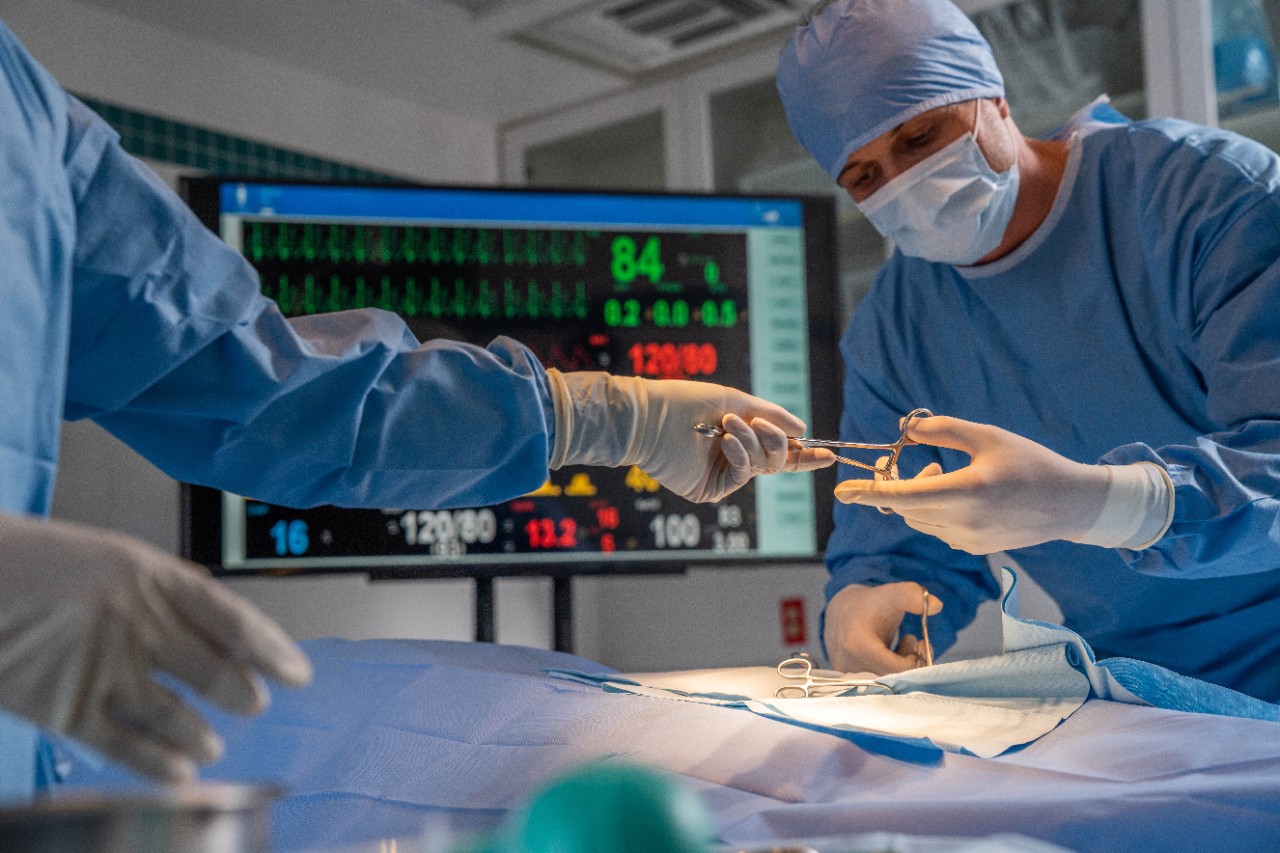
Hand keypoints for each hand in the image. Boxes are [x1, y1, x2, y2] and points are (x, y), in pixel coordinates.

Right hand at [0, 513, 312, 781]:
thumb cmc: (34, 563)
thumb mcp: (113, 558)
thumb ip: (166, 589)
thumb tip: (216, 616)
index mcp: (153, 577)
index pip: (234, 621)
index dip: (273, 651)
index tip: (297, 672)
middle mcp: (137, 623)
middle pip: (213, 671)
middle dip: (243, 695)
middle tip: (255, 704)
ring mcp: (102, 668)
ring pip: (176, 715)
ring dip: (203, 735)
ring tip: (214, 744)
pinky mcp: (65, 708)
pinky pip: (127, 746)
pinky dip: (160, 763)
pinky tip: (180, 772)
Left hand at [548, 370, 834, 502]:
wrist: (650, 416)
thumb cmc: (687, 402)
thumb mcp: (735, 401)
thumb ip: (770, 415)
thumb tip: (804, 428)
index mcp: (741, 435)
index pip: (780, 449)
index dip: (806, 453)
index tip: (830, 453)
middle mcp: (734, 457)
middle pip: (777, 459)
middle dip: (776, 441)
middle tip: (758, 423)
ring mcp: (723, 474)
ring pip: (763, 466)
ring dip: (752, 442)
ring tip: (729, 425)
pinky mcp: (711, 489)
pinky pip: (742, 475)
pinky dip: (740, 455)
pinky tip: (726, 440)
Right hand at [824, 582, 941, 673]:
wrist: (842, 612)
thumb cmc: (870, 604)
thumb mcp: (891, 594)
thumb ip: (912, 596)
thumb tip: (937, 606)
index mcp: (856, 646)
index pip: (897, 669)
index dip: (915, 659)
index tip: (922, 642)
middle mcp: (848, 665)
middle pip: (893, 679)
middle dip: (911, 662)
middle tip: (917, 643)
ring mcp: (847, 676)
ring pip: (887, 683)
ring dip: (902, 666)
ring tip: (906, 645)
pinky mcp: (849, 682)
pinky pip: (878, 684)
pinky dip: (892, 671)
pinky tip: (895, 654)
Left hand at [834, 415, 1108, 553]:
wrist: (1071, 504)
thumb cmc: (1030, 463)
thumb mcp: (987, 436)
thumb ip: (943, 430)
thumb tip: (905, 431)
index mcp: (967, 491)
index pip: (903, 496)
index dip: (869, 493)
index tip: (841, 490)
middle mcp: (964, 522)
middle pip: (905, 508)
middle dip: (896, 486)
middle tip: (906, 463)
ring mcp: (968, 540)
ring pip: (919, 520)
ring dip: (917, 497)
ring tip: (940, 473)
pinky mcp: (973, 549)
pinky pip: (937, 529)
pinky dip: (934, 510)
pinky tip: (957, 493)